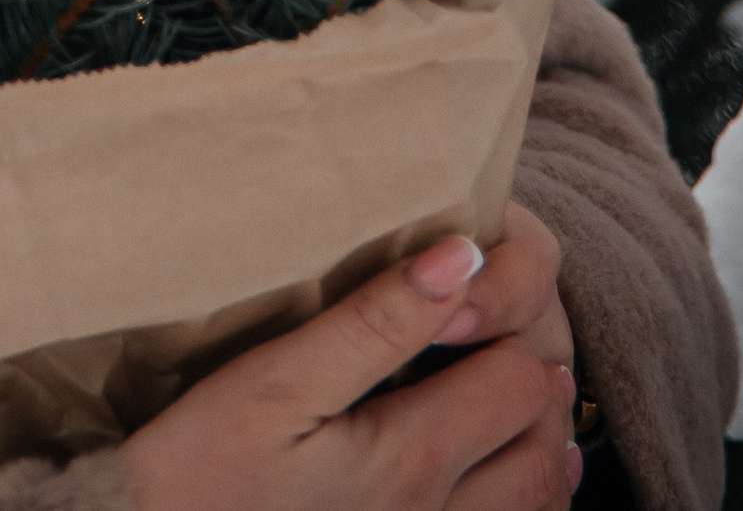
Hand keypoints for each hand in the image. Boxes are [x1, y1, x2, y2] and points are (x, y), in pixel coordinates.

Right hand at [123, 214, 578, 510]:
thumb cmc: (199, 468)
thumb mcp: (273, 381)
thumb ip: (373, 322)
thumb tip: (461, 257)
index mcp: (412, 459)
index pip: (520, 379)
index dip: (510, 320)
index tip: (471, 285)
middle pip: (543, 444)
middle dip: (538, 378)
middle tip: (501, 330)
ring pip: (536, 503)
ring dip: (538, 445)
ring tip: (508, 392)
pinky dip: (516, 498)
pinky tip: (486, 471)